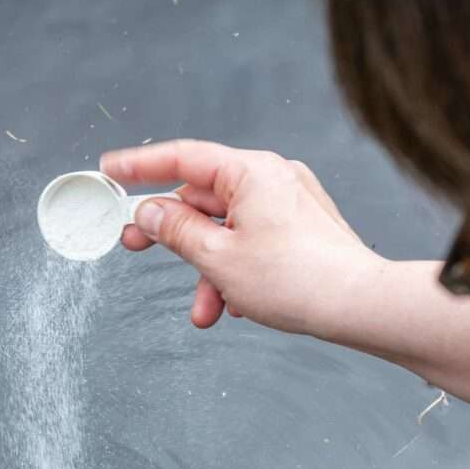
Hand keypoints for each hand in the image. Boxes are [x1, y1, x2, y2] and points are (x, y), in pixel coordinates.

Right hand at [100, 140, 382, 334]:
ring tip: (205, 310)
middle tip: (133, 244)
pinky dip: (237, 270)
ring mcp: (290, 202)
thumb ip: (176, 231)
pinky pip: (254, 241)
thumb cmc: (298, 280)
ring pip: (228, 229)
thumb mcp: (219, 258)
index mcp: (251, 171)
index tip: (110, 170)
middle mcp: (272, 178)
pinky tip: (237, 304)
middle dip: (173, 235)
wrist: (359, 306)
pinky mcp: (302, 228)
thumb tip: (150, 213)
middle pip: (203, 197)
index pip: (183, 157)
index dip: (140, 165)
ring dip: (208, 270)